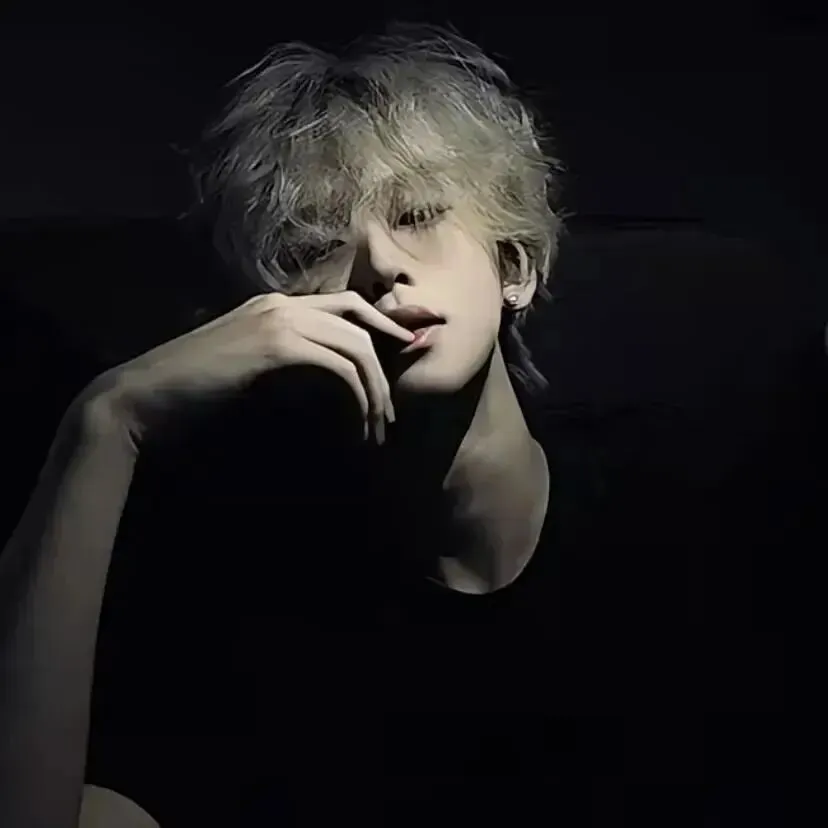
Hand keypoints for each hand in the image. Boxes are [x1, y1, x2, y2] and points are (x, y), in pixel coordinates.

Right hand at [87, 291, 414, 447]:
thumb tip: (328, 381)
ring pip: (354, 344)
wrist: (144, 397)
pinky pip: (337, 366)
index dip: (383, 321)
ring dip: (375, 389)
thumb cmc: (192, 391)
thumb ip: (287, 364)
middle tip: (403, 395)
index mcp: (274, 305)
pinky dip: (356, 398)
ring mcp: (277, 319)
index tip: (412, 342)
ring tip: (379, 428)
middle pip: (358, 317)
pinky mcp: (274, 345)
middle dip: (392, 349)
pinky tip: (358, 426)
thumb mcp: (249, 370)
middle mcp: (281, 303)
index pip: (345, 304)